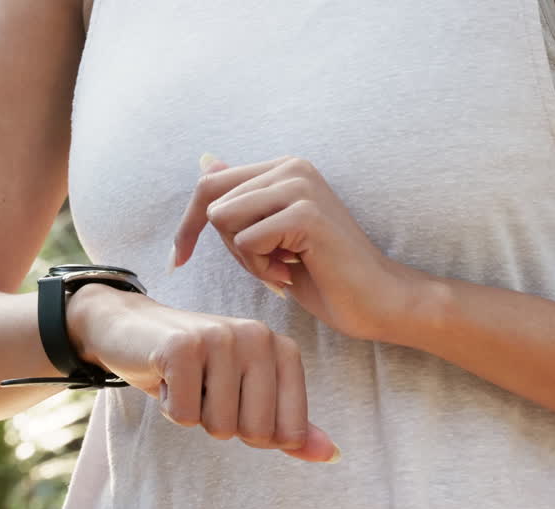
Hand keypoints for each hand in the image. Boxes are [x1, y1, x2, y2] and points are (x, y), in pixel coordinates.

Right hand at [67, 284, 341, 462]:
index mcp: (282, 349)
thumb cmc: (197, 368)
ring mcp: (220, 338)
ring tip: (186, 381)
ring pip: (220, 426)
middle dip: (224, 425)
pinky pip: (185, 416)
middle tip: (205, 390)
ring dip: (195, 415)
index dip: (257, 433)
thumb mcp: (247, 395)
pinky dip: (170, 407)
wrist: (131, 330)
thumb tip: (332, 455)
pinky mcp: (182, 347)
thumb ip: (289, 425)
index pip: (288, 432)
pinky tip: (166, 377)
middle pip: (256, 432)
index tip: (234, 401)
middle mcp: (258, 336)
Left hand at [169, 152, 420, 341]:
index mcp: (283, 168)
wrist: (376, 300)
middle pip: (212, 203)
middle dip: (229, 248)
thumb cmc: (325, 275)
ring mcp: (299, 186)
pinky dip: (261, 268)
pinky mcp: (304, 213)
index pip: (209, 184)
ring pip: (224, 220)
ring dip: (246, 259)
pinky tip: (293, 272)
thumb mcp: (271, 236)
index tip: (178, 260)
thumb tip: (206, 162)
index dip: (188, 225)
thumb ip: (242, 201)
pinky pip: (246, 241)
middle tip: (270, 267)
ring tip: (283, 268)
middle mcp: (291, 167)